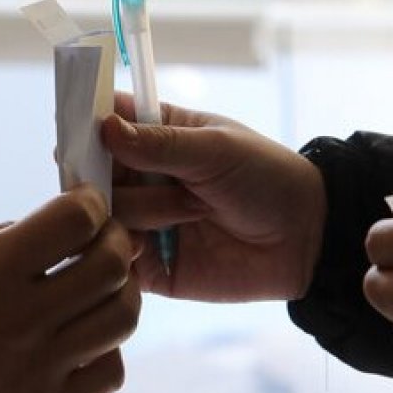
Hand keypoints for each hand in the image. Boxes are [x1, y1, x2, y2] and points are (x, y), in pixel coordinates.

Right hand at [0, 187, 140, 392]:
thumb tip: (51, 227)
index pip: (76, 219)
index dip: (90, 202)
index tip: (84, 203)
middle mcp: (22, 318)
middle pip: (111, 265)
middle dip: (116, 240)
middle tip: (105, 238)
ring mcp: (37, 368)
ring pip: (122, 319)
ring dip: (120, 293)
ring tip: (101, 288)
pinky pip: (108, 374)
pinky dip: (107, 349)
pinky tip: (83, 339)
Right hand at [101, 96, 324, 301]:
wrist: (307, 239)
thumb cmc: (267, 179)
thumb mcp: (216, 149)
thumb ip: (157, 143)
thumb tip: (102, 127)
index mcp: (153, 136)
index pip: (100, 125)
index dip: (85, 130)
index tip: (88, 139)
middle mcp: (138, 178)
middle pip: (90, 175)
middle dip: (118, 180)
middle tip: (169, 183)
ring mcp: (140, 222)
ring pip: (102, 218)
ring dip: (144, 213)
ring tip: (192, 214)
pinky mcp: (147, 267)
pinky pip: (112, 262)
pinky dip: (123, 253)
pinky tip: (152, 247)